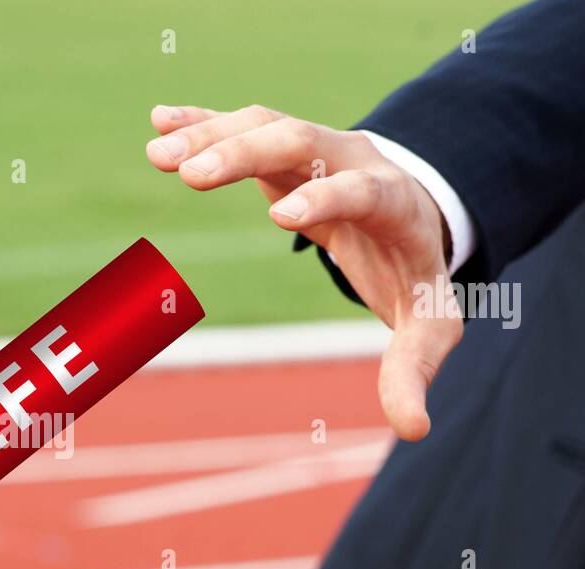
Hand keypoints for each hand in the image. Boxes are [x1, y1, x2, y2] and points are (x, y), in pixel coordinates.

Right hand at [146, 103, 462, 440]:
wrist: (414, 215)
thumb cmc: (413, 275)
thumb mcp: (426, 324)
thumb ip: (414, 369)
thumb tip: (413, 430)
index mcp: (392, 203)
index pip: (363, 190)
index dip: (327, 198)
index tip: (282, 217)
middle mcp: (353, 159)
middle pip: (301, 140)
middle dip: (246, 153)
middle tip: (191, 175)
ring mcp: (316, 146)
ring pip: (263, 124)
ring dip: (210, 136)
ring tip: (158, 156)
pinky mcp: (283, 145)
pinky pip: (241, 124)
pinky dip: (201, 121)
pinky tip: (159, 121)